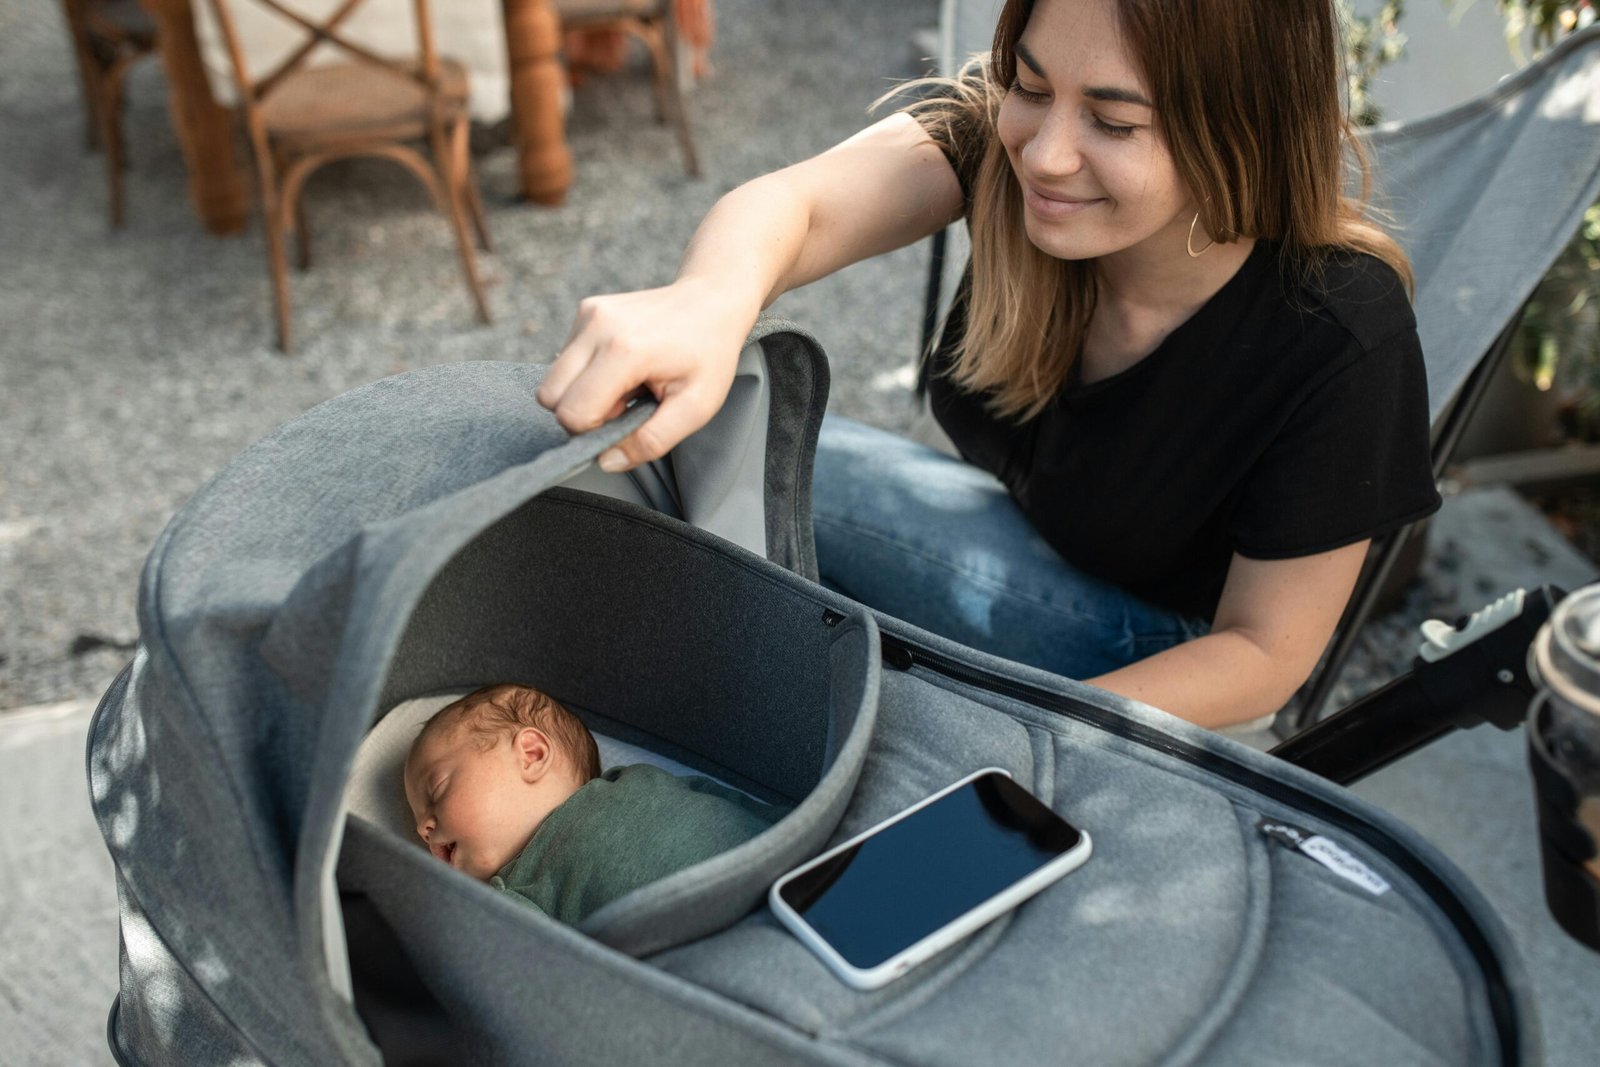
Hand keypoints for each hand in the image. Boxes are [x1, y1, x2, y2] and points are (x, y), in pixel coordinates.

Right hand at [536, 278, 755, 471]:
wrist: (712, 301)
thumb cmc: (708, 355)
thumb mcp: (695, 407)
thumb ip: (652, 441)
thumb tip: (607, 461)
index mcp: (624, 351)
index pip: (573, 413)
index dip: (594, 430)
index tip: (626, 419)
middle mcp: (597, 326)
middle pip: (550, 397)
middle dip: (582, 413)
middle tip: (625, 404)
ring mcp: (588, 314)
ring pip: (553, 379)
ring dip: (584, 393)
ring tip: (626, 384)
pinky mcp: (586, 310)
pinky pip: (564, 359)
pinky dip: (586, 373)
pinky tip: (622, 366)